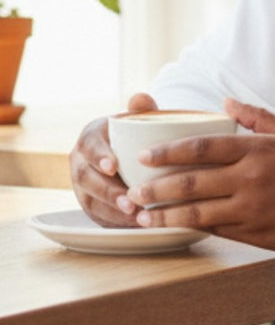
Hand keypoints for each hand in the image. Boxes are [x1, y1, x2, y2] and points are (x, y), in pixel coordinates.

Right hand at [70, 92, 158, 226]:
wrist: (130, 155)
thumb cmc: (135, 135)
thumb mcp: (138, 120)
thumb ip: (141, 109)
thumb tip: (142, 99)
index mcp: (90, 138)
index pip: (89, 146)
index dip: (99, 156)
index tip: (113, 166)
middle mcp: (80, 162)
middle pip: (86, 178)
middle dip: (107, 191)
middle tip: (130, 201)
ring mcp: (83, 187)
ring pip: (90, 201)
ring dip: (112, 211)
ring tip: (136, 216)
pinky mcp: (91, 206)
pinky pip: (99, 217)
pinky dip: (117, 223)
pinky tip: (137, 225)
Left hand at [127, 99, 274, 259]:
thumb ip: (259, 118)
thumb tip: (227, 101)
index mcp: (259, 149)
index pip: (202, 146)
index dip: (169, 152)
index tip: (145, 157)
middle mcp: (252, 178)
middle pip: (191, 181)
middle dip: (156, 187)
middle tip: (132, 190)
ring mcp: (254, 208)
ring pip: (197, 213)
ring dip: (165, 216)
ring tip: (142, 217)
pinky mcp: (259, 234)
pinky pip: (217, 231)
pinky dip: (193, 229)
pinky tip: (176, 229)